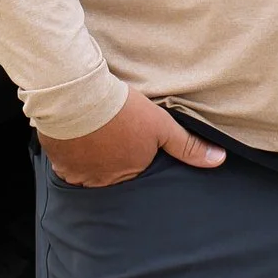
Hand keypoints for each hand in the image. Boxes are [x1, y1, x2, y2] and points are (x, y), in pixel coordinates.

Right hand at [45, 87, 225, 186]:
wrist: (77, 96)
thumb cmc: (121, 110)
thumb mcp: (161, 125)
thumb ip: (188, 145)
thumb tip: (218, 160)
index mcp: (129, 173)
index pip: (135, 171)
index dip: (134, 154)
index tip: (129, 139)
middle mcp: (103, 181)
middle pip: (111, 174)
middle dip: (112, 160)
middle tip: (110, 136)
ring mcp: (79, 174)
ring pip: (88, 171)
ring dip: (91, 157)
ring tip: (93, 135)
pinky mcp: (58, 163)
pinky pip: (66, 165)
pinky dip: (71, 153)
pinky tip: (76, 136)